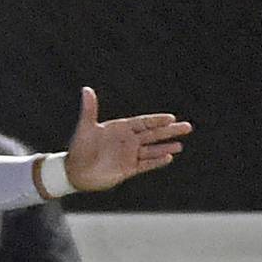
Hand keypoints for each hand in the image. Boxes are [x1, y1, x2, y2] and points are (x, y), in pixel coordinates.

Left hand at [63, 87, 192, 192]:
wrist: (74, 172)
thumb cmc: (79, 148)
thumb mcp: (85, 128)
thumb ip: (89, 109)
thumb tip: (86, 89)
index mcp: (120, 129)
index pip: (143, 122)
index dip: (157, 121)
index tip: (171, 118)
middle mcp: (127, 141)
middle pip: (152, 135)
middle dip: (169, 131)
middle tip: (187, 127)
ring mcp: (128, 155)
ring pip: (151, 150)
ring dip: (165, 147)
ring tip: (180, 145)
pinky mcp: (127, 169)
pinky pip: (145, 165)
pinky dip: (156, 162)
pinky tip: (168, 158)